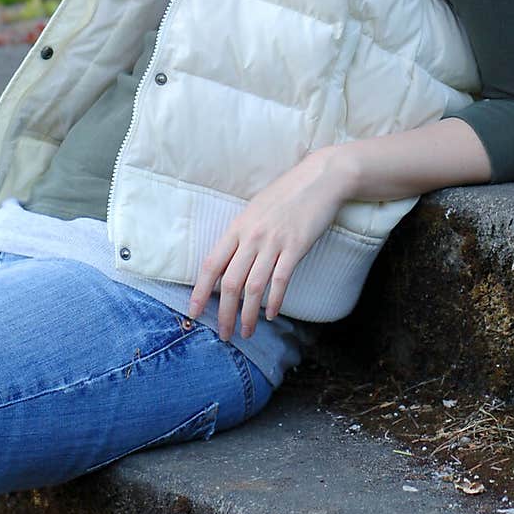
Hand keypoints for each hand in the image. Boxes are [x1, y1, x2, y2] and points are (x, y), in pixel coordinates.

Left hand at [186, 146, 356, 340]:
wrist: (320, 179)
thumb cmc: (287, 193)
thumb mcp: (256, 209)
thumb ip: (242, 234)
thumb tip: (230, 262)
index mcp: (238, 226)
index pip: (211, 265)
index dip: (200, 291)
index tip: (194, 312)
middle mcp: (252, 236)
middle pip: (231, 283)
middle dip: (224, 313)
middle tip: (224, 334)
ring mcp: (274, 241)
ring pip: (254, 287)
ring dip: (248, 315)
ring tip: (246, 332)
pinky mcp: (296, 246)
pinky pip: (281, 280)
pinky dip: (275, 301)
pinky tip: (271, 315)